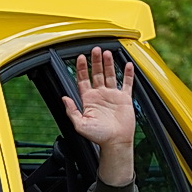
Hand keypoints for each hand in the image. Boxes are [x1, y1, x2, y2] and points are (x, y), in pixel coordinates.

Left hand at [61, 48, 135, 184]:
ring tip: (107, 53)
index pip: (83, 80)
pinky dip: (127, 74)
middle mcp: (100, 95)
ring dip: (108, 64)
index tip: (80, 57)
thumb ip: (72, 111)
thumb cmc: (98, 136)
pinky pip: (127, 83)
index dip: (81, 68)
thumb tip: (64, 98)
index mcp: (88, 99)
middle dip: (95, 62)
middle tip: (95, 49)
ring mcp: (112, 95)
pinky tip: (127, 64)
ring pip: (110, 75)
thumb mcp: (80, 124)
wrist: (115, 142)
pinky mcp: (124, 98)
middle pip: (97, 73)